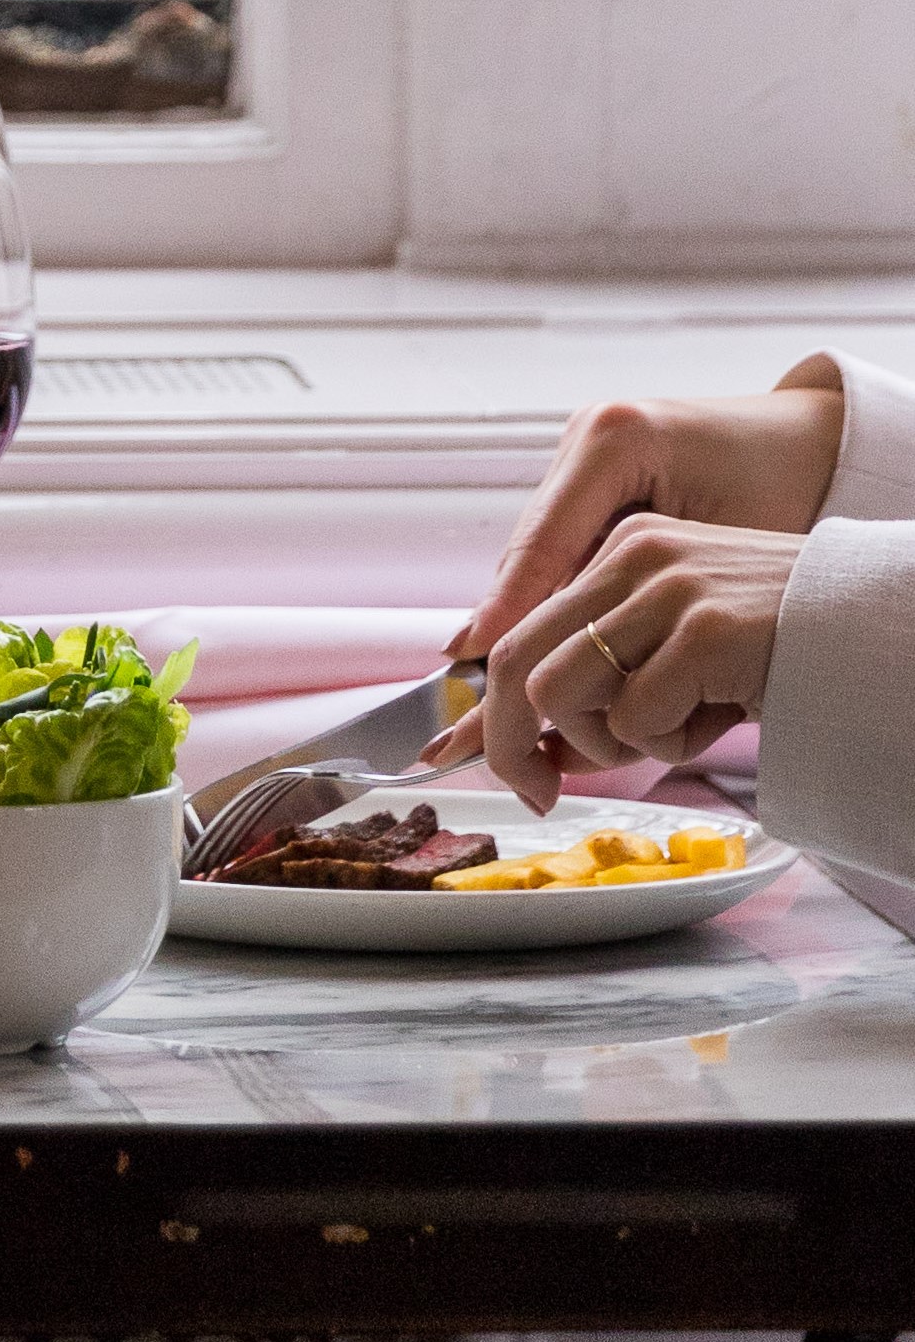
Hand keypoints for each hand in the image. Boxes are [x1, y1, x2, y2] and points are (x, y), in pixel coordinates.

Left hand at [447, 514, 803, 807]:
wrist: (891, 627)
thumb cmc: (791, 649)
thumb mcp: (686, 653)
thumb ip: (613, 682)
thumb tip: (537, 748)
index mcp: (625, 550)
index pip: (520, 626)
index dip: (484, 700)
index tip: (468, 753)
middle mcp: (634, 554)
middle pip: (514, 659)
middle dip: (507, 740)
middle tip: (534, 791)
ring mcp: (669, 588)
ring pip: (558, 692)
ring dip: (603, 742)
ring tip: (673, 731)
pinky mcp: (705, 630)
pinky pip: (633, 718)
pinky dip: (666, 743)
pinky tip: (722, 717)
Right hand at [454, 384, 842, 665]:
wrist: (816, 441)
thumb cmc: (794, 487)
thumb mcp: (730, 547)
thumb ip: (654, 594)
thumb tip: (587, 660)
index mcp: (615, 440)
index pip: (545, 539)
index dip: (508, 604)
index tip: (472, 654)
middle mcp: (583, 439)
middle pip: (531, 548)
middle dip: (509, 619)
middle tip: (475, 680)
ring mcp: (580, 453)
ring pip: (540, 552)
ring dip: (532, 613)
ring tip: (501, 677)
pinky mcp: (590, 475)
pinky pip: (564, 545)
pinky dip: (560, 595)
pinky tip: (550, 643)